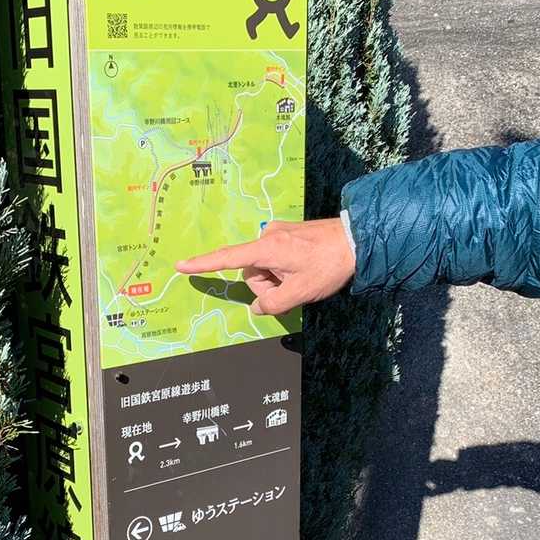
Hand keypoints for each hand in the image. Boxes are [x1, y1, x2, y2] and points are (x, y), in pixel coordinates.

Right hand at [174, 218, 355, 315]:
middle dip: (268, 286)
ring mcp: (278, 233)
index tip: (181, 265)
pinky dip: (285, 269)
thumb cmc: (329, 265)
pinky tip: (306, 269)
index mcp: (267, 249)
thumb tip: (259, 306)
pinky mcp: (288, 233)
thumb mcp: (300, 292)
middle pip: (252, 272)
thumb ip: (273, 303)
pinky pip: (276, 258)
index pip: (228, 259)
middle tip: (295, 288)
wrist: (358, 239)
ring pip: (265, 267)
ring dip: (279, 279)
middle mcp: (268, 236)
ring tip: (304, 278)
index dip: (203, 264)